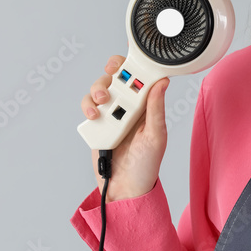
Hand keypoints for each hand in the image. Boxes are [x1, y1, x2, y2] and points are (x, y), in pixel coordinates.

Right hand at [81, 54, 169, 200]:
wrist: (125, 188)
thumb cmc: (146, 164)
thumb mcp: (156, 136)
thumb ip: (156, 110)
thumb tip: (162, 82)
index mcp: (147, 106)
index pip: (141, 77)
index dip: (135, 65)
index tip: (130, 62)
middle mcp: (128, 106)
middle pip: (116, 77)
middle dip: (112, 72)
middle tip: (111, 74)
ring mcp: (111, 115)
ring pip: (99, 90)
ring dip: (98, 90)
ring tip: (102, 102)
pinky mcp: (96, 125)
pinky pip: (88, 108)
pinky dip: (88, 107)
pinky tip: (94, 116)